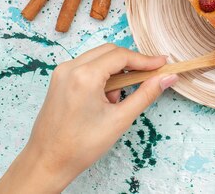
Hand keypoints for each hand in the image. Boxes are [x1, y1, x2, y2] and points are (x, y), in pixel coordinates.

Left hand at [0, 44, 177, 193]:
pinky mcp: (59, 79)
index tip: (162, 64)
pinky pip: (87, 66)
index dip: (145, 59)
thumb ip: (146, 94)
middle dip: (131, 62)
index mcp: (84, 76)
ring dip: (116, 70)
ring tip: (119, 99)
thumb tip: (166, 78)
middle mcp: (70, 68)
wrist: (47, 162)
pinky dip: (102, 75)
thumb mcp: (120, 120)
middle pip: (110, 51)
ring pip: (98, 57)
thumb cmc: (80, 146)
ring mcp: (62, 72)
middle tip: (150, 76)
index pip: (122, 56)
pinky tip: (105, 98)